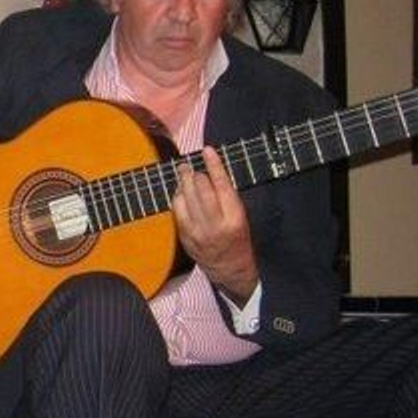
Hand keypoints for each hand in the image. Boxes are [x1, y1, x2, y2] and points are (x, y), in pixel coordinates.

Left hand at [172, 145, 257, 300]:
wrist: (230, 267)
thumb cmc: (237, 237)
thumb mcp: (240, 216)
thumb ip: (227, 196)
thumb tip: (211, 170)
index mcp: (234, 217)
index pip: (222, 185)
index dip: (214, 164)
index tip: (207, 150)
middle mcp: (215, 224)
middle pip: (200, 190)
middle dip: (194, 173)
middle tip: (190, 164)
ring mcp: (197, 231)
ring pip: (185, 198)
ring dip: (183, 181)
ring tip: (184, 172)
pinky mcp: (185, 236)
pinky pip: (177, 210)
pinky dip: (177, 196)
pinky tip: (180, 191)